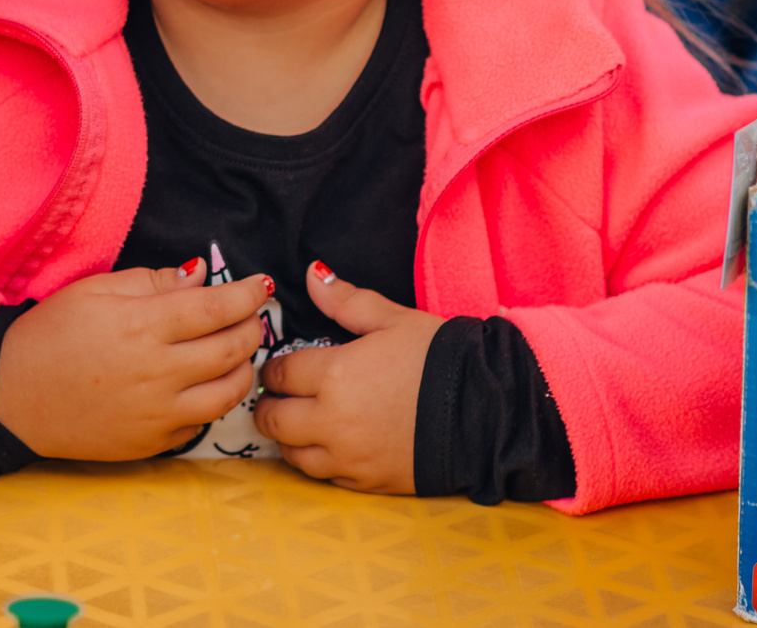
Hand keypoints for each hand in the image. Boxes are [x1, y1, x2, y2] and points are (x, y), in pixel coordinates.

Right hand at [0, 260, 274, 460]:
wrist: (10, 397)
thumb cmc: (50, 334)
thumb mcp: (96, 289)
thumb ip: (154, 281)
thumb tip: (199, 276)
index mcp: (143, 326)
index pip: (217, 308)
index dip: (248, 293)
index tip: (261, 284)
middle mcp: (157, 373)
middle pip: (232, 349)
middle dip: (251, 327)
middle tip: (250, 316)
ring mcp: (156, 415)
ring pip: (228, 393)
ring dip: (243, 368)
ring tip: (236, 352)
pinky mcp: (150, 444)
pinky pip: (200, 423)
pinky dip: (213, 401)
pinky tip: (204, 384)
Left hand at [251, 262, 442, 493]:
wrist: (486, 410)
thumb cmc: (439, 358)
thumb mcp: (393, 319)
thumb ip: (345, 300)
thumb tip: (310, 274)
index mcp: (334, 375)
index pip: (280, 374)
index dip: (275, 368)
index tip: (282, 366)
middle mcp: (331, 421)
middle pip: (273, 420)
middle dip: (270, 405)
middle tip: (279, 396)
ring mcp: (348, 457)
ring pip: (292, 455)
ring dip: (288, 438)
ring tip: (299, 422)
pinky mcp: (367, 482)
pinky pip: (324, 477)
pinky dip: (318, 462)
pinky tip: (329, 446)